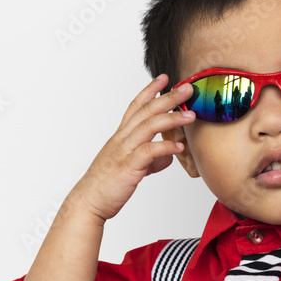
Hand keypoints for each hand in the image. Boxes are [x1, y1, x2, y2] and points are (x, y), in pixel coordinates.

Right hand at [71, 76, 194, 221]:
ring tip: (191, 115)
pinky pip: (148, 152)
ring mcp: (124, 151)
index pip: (135, 106)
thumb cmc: (108, 184)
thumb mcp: (132, 166)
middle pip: (146, 111)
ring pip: (148, 126)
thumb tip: (168, 155)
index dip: (150, 90)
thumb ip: (151, 158)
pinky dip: (165, 147)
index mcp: (121, 136)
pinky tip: (179, 147)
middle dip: (167, 97)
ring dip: (172, 118)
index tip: (164, 78)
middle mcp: (122, 139)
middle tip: (187, 88)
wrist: (89, 202)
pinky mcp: (128, 167)